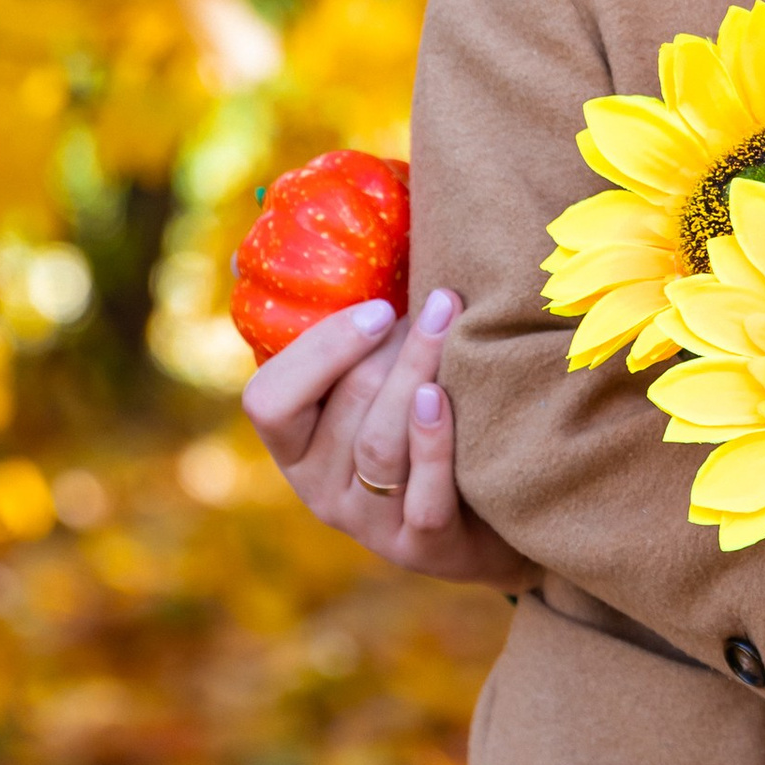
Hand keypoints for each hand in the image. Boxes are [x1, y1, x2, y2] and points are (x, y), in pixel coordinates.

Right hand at [242, 292, 534, 587]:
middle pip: (343, 408)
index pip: (268, 401)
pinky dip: (433, 442)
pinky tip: (444, 398)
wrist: (496, 519)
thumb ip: (368, 332)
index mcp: (296, 447)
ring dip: (416, 373)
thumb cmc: (435, 427)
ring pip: (380, 444)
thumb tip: (389, 215)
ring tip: (449, 322)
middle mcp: (320, 490)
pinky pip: (421, 495)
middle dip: (392, 348)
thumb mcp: (384, 387)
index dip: (318, 351)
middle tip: (442, 301)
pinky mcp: (423, 549)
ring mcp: (370, 526)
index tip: (375, 309)